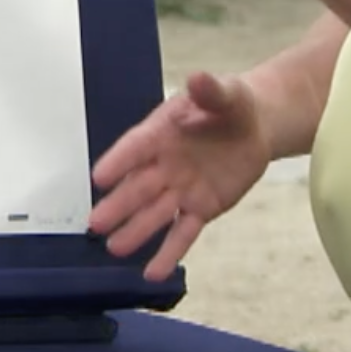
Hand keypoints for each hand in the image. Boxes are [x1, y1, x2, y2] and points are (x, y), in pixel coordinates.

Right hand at [87, 71, 271, 282]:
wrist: (255, 127)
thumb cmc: (231, 105)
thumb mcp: (226, 93)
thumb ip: (210, 91)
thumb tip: (197, 79)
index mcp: (163, 132)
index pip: (137, 147)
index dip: (119, 161)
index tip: (99, 177)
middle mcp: (165, 164)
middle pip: (138, 187)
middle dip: (118, 205)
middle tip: (95, 223)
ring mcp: (181, 189)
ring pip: (154, 214)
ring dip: (135, 232)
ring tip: (114, 249)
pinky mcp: (200, 208)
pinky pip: (183, 233)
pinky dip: (169, 252)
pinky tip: (152, 272)